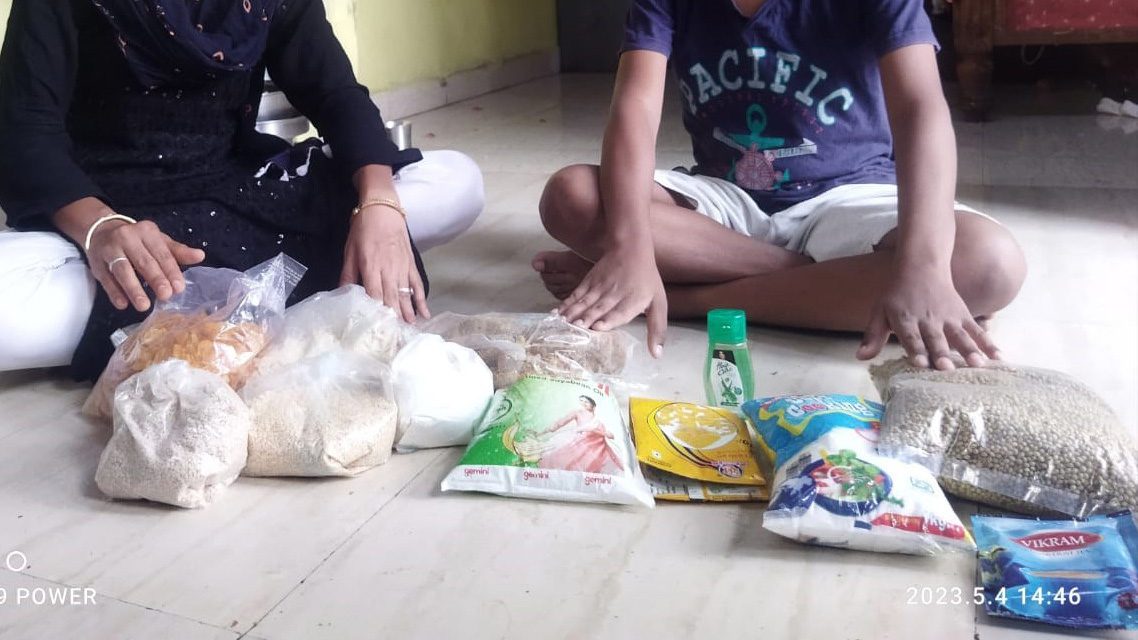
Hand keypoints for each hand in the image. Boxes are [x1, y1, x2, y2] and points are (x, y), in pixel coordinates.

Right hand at [86, 219, 204, 311]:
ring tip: (144, 306)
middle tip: (165, 296)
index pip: (162, 253)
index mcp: (147, 232)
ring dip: (133, 289)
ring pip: (122, 270)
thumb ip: (178, 251)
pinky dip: (114, 292)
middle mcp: (127, 238)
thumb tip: (200, 256)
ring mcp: (109, 249)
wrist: (101, 230)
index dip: (171, 271)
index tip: (179, 288)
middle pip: (143, 262)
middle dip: (155, 280)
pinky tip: (122, 304)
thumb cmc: (137, 240)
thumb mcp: (158, 241)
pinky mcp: (96, 262)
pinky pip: (106, 279)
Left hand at [340, 206, 428, 322]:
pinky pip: (417, 285)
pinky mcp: (411, 265)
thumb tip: (342, 294)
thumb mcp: (349, 251)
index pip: (375, 294)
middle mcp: (388, 270)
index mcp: (371, 267)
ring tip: (409, 330)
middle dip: (394, 319)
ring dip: (408, 313)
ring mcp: (402, 268)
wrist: (383, 209)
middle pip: (392, 299)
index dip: (378, 312)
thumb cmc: (363, 229)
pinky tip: (424, 313)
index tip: (379, 329)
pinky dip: (421, 300)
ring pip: (405, 295)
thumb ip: (348, 274)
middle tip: (396, 337)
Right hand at [559, 244, 666, 357]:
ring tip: (561, 324)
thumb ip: (657, 329)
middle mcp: (615, 295)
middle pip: (598, 309)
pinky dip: (566, 304)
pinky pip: (576, 294)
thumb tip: (656, 355)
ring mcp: (600, 287)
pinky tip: (557, 312)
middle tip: (573, 330)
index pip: (619, 312)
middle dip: (585, 319)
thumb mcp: (659, 304)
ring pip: (584, 302)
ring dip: (572, 314)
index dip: (608, 319)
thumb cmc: (647, 280)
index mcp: (632, 301)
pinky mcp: (589, 281)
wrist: (631, 248)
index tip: (596, 327)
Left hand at [857, 264, 999, 369]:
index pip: (910, 337)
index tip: (920, 364)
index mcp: (905, 319)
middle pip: (936, 339)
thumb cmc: (897, 294)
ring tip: (978, 365)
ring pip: (960, 335)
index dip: (916, 350)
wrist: (921, 265)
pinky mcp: (963, 315)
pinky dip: (988, 343)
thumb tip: (860, 357)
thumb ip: (873, 336)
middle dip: (941, 354)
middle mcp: (928, 319)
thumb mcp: (879, 312)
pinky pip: (977, 330)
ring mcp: (948, 317)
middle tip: (947, 369)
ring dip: (969, 350)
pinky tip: (999, 358)